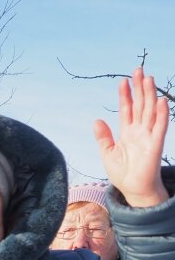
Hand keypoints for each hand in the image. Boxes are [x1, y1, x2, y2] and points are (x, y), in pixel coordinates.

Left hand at [93, 66, 169, 207]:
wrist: (133, 189)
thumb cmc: (122, 172)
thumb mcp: (107, 153)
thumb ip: (103, 137)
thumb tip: (96, 120)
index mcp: (127, 132)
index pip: (127, 109)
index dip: (125, 95)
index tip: (123, 81)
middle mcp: (139, 131)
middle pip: (140, 105)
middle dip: (140, 88)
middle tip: (138, 70)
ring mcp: (148, 136)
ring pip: (150, 111)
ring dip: (150, 95)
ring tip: (149, 79)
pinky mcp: (156, 145)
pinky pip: (160, 128)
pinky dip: (161, 114)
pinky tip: (160, 101)